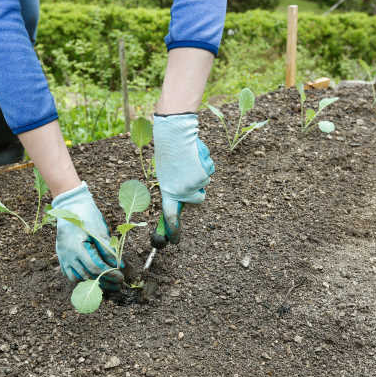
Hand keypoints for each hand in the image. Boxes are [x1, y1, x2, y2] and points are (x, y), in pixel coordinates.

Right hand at [51, 182, 122, 290]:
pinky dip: (81, 278)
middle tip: (118, 283)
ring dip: (92, 281)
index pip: (96, 268)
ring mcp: (63, 256)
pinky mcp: (61, 256)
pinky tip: (91, 277)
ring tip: (106, 281)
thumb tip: (119, 265)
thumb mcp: (99, 229)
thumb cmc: (86, 214)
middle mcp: (68, 254)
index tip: (121, 277)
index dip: (110, 274)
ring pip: (77, 278)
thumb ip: (108, 249)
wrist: (69, 204)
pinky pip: (69, 274)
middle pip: (87, 276)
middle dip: (104, 281)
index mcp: (78, 247)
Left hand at [153, 113, 214, 243]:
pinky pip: (209, 171)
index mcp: (168, 191)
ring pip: (204, 183)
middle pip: (198, 199)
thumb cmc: (168, 151)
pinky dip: (205, 163)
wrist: (175, 135)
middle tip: (189, 173)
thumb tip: (181, 196)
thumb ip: (174, 186)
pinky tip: (195, 155)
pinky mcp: (204, 175)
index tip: (175, 241)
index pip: (170, 217)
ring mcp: (194, 184)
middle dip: (197, 189)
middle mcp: (181, 191)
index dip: (173, 231)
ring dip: (200, 172)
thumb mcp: (166, 172)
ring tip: (189, 159)